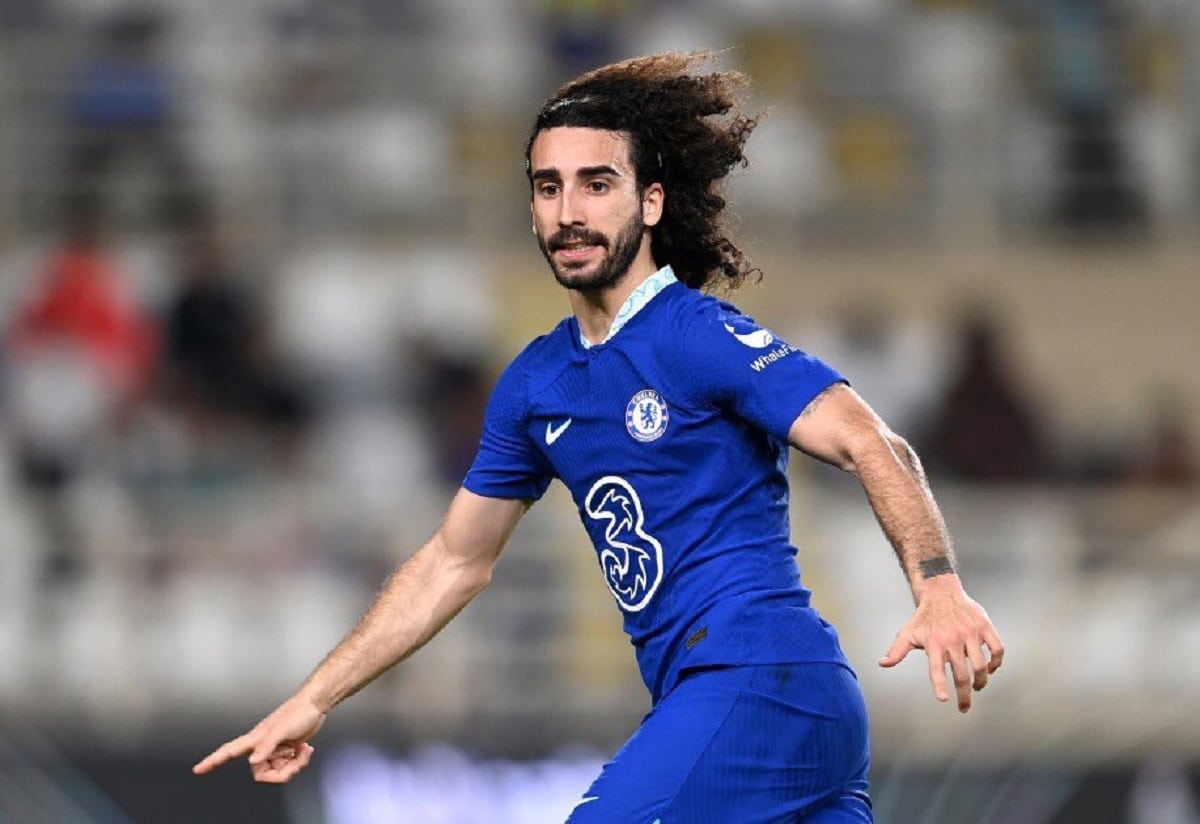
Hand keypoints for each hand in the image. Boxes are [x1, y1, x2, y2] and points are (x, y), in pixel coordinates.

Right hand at [192, 693, 325, 782]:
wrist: (316, 704)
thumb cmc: (299, 712)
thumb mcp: (283, 729)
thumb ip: (267, 745)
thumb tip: (252, 761)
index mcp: (256, 738)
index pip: (229, 751)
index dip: (212, 761)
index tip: (197, 769)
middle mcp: (262, 745)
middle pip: (260, 773)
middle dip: (281, 773)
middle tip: (294, 758)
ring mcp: (274, 749)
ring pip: (277, 771)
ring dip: (293, 765)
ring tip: (303, 750)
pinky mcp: (286, 750)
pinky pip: (288, 766)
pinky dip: (299, 761)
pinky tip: (305, 749)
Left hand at [878, 581, 1003, 712]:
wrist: (941, 591)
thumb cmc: (924, 617)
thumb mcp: (908, 632)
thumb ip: (897, 650)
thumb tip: (882, 663)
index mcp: (934, 643)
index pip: (936, 668)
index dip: (940, 684)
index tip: (944, 699)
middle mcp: (952, 638)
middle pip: (962, 674)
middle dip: (964, 694)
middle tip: (964, 707)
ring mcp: (970, 632)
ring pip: (981, 665)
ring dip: (981, 681)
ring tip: (977, 687)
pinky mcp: (984, 626)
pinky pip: (997, 648)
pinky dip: (997, 662)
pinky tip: (990, 668)